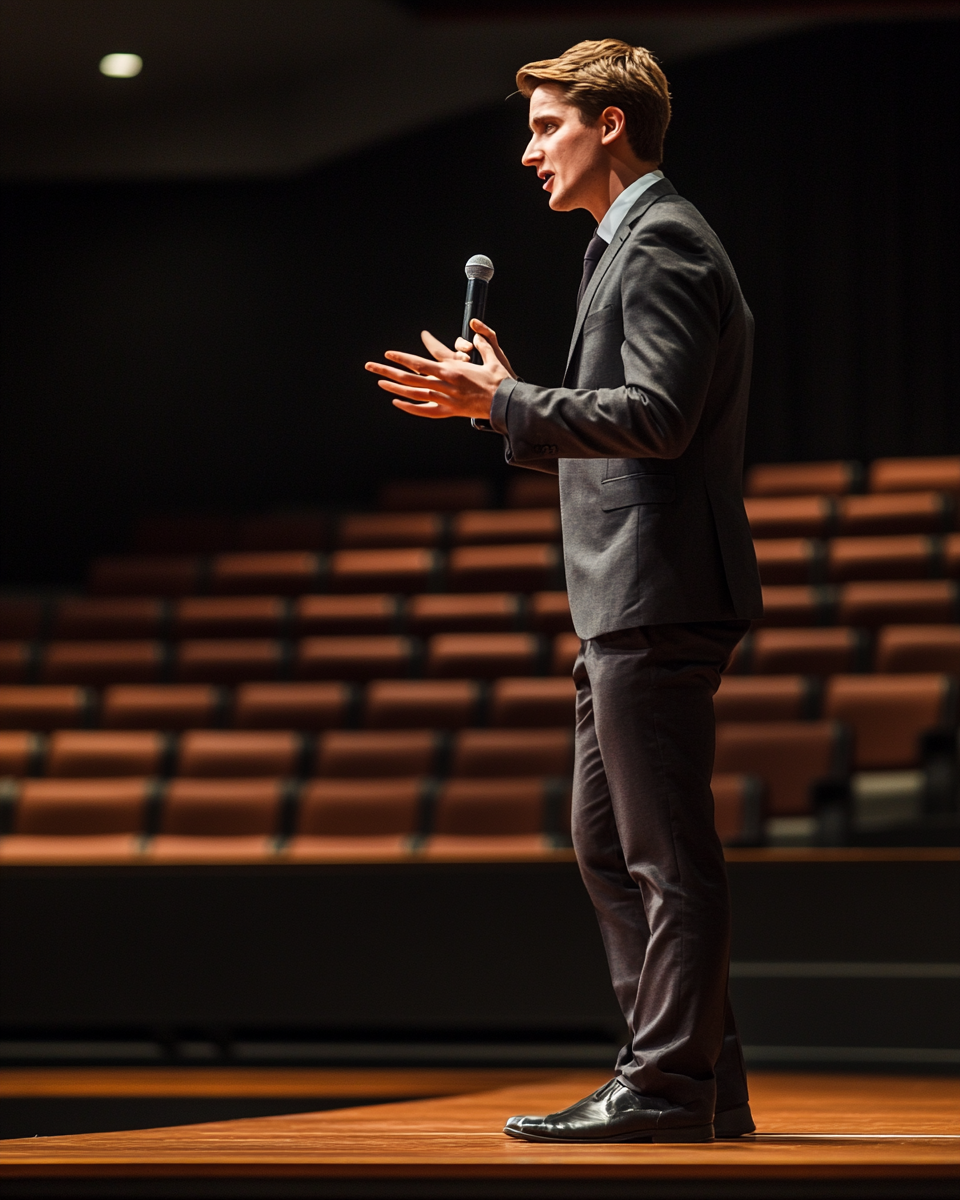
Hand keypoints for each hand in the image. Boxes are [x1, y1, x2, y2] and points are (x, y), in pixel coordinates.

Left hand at [365, 321, 515, 419]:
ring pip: (414, 394)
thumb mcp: (492, 357)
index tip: (389, 353)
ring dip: (394, 388)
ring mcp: (446, 400)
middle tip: (370, 366)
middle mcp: (445, 386)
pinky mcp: (450, 411)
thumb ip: (483, 341)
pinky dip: (410, 407)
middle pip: (410, 379)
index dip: (402, 358)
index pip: (420, 363)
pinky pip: (426, 410)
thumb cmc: (501, 380)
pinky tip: (397, 403)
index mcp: (452, 371)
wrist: (506, 404)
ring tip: (379, 382)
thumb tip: (477, 329)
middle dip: (387, 372)